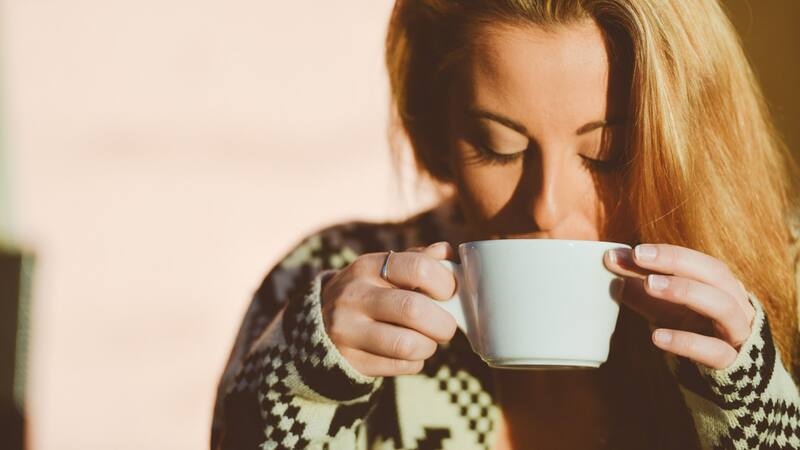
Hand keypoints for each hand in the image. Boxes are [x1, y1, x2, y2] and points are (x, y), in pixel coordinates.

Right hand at [320, 242, 457, 376]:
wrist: (319, 324)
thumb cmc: (368, 292)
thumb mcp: (384, 269)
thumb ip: (417, 259)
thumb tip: (447, 253)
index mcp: (368, 266)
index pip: (418, 268)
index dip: (445, 283)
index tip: (450, 293)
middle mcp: (354, 296)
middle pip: (414, 310)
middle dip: (443, 323)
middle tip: (446, 326)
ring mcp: (348, 330)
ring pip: (407, 345)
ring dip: (429, 346)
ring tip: (427, 341)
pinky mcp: (350, 360)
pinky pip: (399, 366)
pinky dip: (414, 362)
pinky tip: (409, 353)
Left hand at [604, 243, 755, 368]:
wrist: (725, 378)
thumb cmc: (691, 331)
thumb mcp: (663, 307)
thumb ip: (639, 285)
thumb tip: (610, 259)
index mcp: (721, 286)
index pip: (697, 262)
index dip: (668, 254)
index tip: (634, 251)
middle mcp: (736, 304)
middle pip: (715, 274)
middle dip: (676, 261)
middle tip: (639, 257)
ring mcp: (737, 333)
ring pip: (723, 306)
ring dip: (685, 291)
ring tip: (648, 285)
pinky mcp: (732, 363)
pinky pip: (714, 350)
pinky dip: (686, 341)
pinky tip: (656, 336)